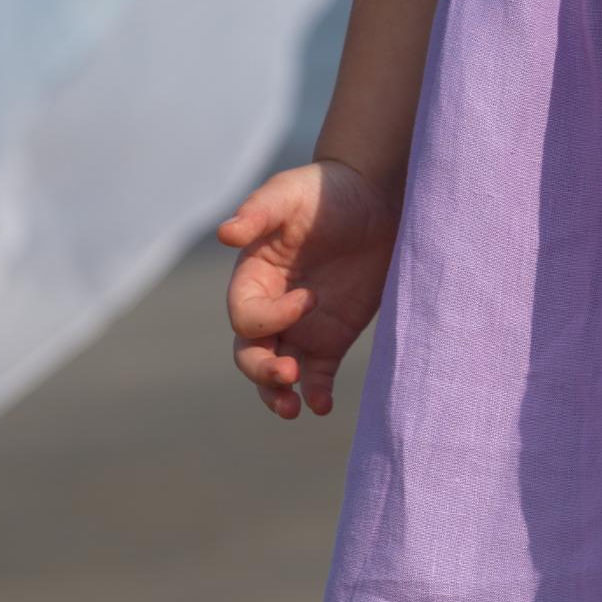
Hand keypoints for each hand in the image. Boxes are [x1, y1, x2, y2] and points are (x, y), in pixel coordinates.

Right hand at [216, 159, 398, 420]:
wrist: (375, 197)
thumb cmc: (324, 191)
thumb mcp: (289, 194)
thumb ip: (258, 213)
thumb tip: (226, 233)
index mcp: (252, 278)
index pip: (245, 317)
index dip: (270, 318)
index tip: (309, 298)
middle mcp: (271, 307)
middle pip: (250, 354)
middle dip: (263, 371)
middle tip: (288, 375)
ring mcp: (301, 327)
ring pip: (276, 373)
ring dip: (278, 394)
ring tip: (292, 409)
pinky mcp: (331, 338)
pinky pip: (317, 377)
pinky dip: (315, 395)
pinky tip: (321, 406)